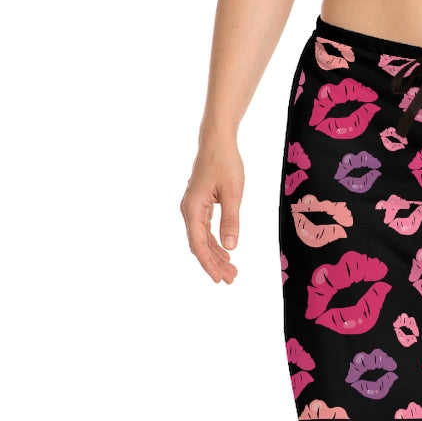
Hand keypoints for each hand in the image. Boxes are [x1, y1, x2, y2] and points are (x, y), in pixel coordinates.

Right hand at [180, 139, 243, 283]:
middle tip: (231, 279)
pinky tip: (226, 253)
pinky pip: (205, 230)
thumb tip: (231, 247)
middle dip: (215, 264)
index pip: (198, 244)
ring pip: (203, 239)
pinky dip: (215, 243)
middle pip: (200, 245)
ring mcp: (193, 208)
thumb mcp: (232, 193)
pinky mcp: (200, 205)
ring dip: (216, 255)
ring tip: (232, 271)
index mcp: (192, 208)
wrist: (217, 141)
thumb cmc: (224, 163)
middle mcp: (189, 210)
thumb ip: (231, 220)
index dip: (208, 264)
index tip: (219, 279)